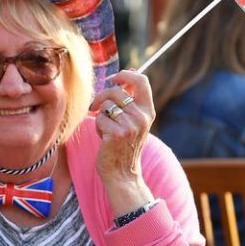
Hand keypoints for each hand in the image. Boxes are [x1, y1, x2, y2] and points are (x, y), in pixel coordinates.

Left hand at [91, 70, 155, 213]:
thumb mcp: (135, 120)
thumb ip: (133, 98)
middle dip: (102, 96)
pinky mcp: (116, 133)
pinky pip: (99, 118)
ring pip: (105, 105)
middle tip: (96, 106)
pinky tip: (105, 138)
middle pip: (117, 90)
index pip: (141, 81)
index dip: (125, 75)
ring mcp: (130, 125)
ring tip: (107, 128)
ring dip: (100, 115)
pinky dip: (98, 127)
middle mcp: (142, 116)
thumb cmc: (124, 145)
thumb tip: (131, 71)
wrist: (122, 174)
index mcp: (148, 111)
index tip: (113, 79)